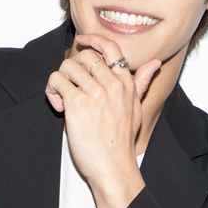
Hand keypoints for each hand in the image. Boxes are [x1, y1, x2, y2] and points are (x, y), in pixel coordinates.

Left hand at [45, 33, 160, 207]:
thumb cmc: (121, 142)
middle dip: (73, 69)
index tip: (82, 41)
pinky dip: (52, 91)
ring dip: (60, 80)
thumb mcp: (136, 109)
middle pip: (85, 56)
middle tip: (71, 88)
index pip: (111, 48)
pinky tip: (59, 106)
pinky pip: (57, 80)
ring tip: (63, 99)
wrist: (113, 167)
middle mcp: (112, 84)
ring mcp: (95, 92)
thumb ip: (141, 83)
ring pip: (68, 66)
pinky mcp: (77, 102)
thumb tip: (155, 63)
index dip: (93, 39)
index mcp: (126, 84)